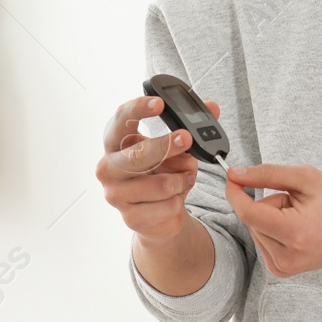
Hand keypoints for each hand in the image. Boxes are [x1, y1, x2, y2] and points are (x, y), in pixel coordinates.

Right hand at [96, 94, 216, 241]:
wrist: (159, 215)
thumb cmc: (163, 173)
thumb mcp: (176, 148)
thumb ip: (191, 127)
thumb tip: (213, 108)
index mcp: (115, 142)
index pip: (120, 120)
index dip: (138, 109)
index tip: (159, 103)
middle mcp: (108, 167)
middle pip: (137, 154)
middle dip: (166, 146)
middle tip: (187, 138)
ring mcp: (116, 194)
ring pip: (161, 184)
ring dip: (182, 180)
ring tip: (185, 178)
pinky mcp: (130, 217)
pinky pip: (168, 206)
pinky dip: (180, 200)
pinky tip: (176, 198)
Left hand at [223, 163, 321, 277]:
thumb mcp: (306, 178)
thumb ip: (267, 174)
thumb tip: (236, 175)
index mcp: (294, 233)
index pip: (248, 212)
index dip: (235, 192)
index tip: (232, 176)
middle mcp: (285, 257)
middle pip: (252, 219)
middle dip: (268, 203)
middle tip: (298, 203)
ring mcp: (282, 267)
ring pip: (255, 229)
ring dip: (271, 217)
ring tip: (301, 218)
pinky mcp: (281, 271)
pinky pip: (262, 241)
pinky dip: (273, 230)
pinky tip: (296, 230)